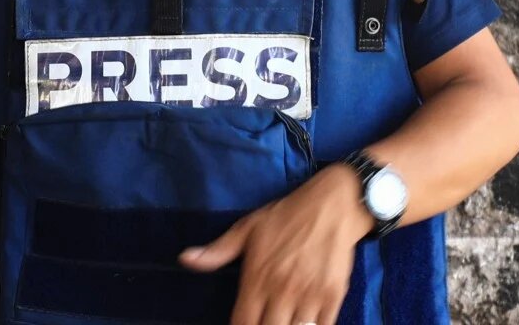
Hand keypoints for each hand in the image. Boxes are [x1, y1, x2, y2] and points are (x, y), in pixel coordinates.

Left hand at [179, 165, 371, 324]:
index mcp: (257, 277)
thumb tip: (185, 259)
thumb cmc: (286, 216)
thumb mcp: (247, 228)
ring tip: (283, 322)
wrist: (331, 205)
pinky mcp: (333, 296)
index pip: (243, 323)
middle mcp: (282, 290)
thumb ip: (217, 251)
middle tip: (264, 322)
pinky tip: (305, 324)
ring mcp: (309, 295)